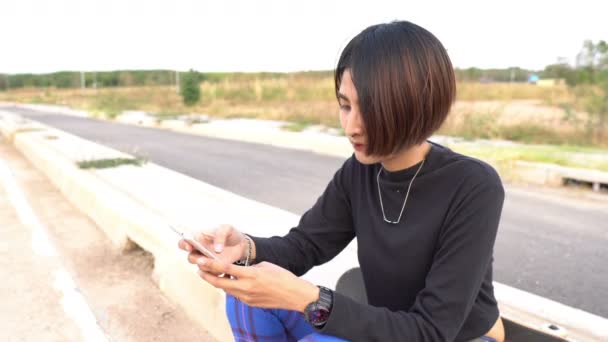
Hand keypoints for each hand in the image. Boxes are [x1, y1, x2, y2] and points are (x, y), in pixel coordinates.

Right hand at [178, 224, 246, 266]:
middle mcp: (200, 250)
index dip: (184, 245)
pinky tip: (223, 268)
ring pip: (201, 267)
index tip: (190, 247)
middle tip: (203, 259)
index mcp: (199, 238)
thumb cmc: (231, 234)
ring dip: (208, 266)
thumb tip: (217, 249)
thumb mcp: (227, 229)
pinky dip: (215, 272)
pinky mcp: (214, 268)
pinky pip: (210, 274)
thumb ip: (221, 235)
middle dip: (195, 259)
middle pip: (190, 258)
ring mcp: (206, 260)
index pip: (184, 242)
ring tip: (218, 262)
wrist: (241, 244)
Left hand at [196, 258, 319, 312]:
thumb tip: (238, 270)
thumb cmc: (282, 277)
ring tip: (209, 274)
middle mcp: (246, 287)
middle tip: (199, 268)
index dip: (210, 264)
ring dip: (217, 282)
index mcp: (251, 274)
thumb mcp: (264, 265)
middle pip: (219, 283)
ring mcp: (247, 297)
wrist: (294, 295)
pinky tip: (228, 282)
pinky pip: (235, 294)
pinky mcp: (249, 303)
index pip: (225, 268)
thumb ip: (248, 268)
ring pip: (226, 289)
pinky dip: (229, 288)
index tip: (201, 259)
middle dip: (207, 275)